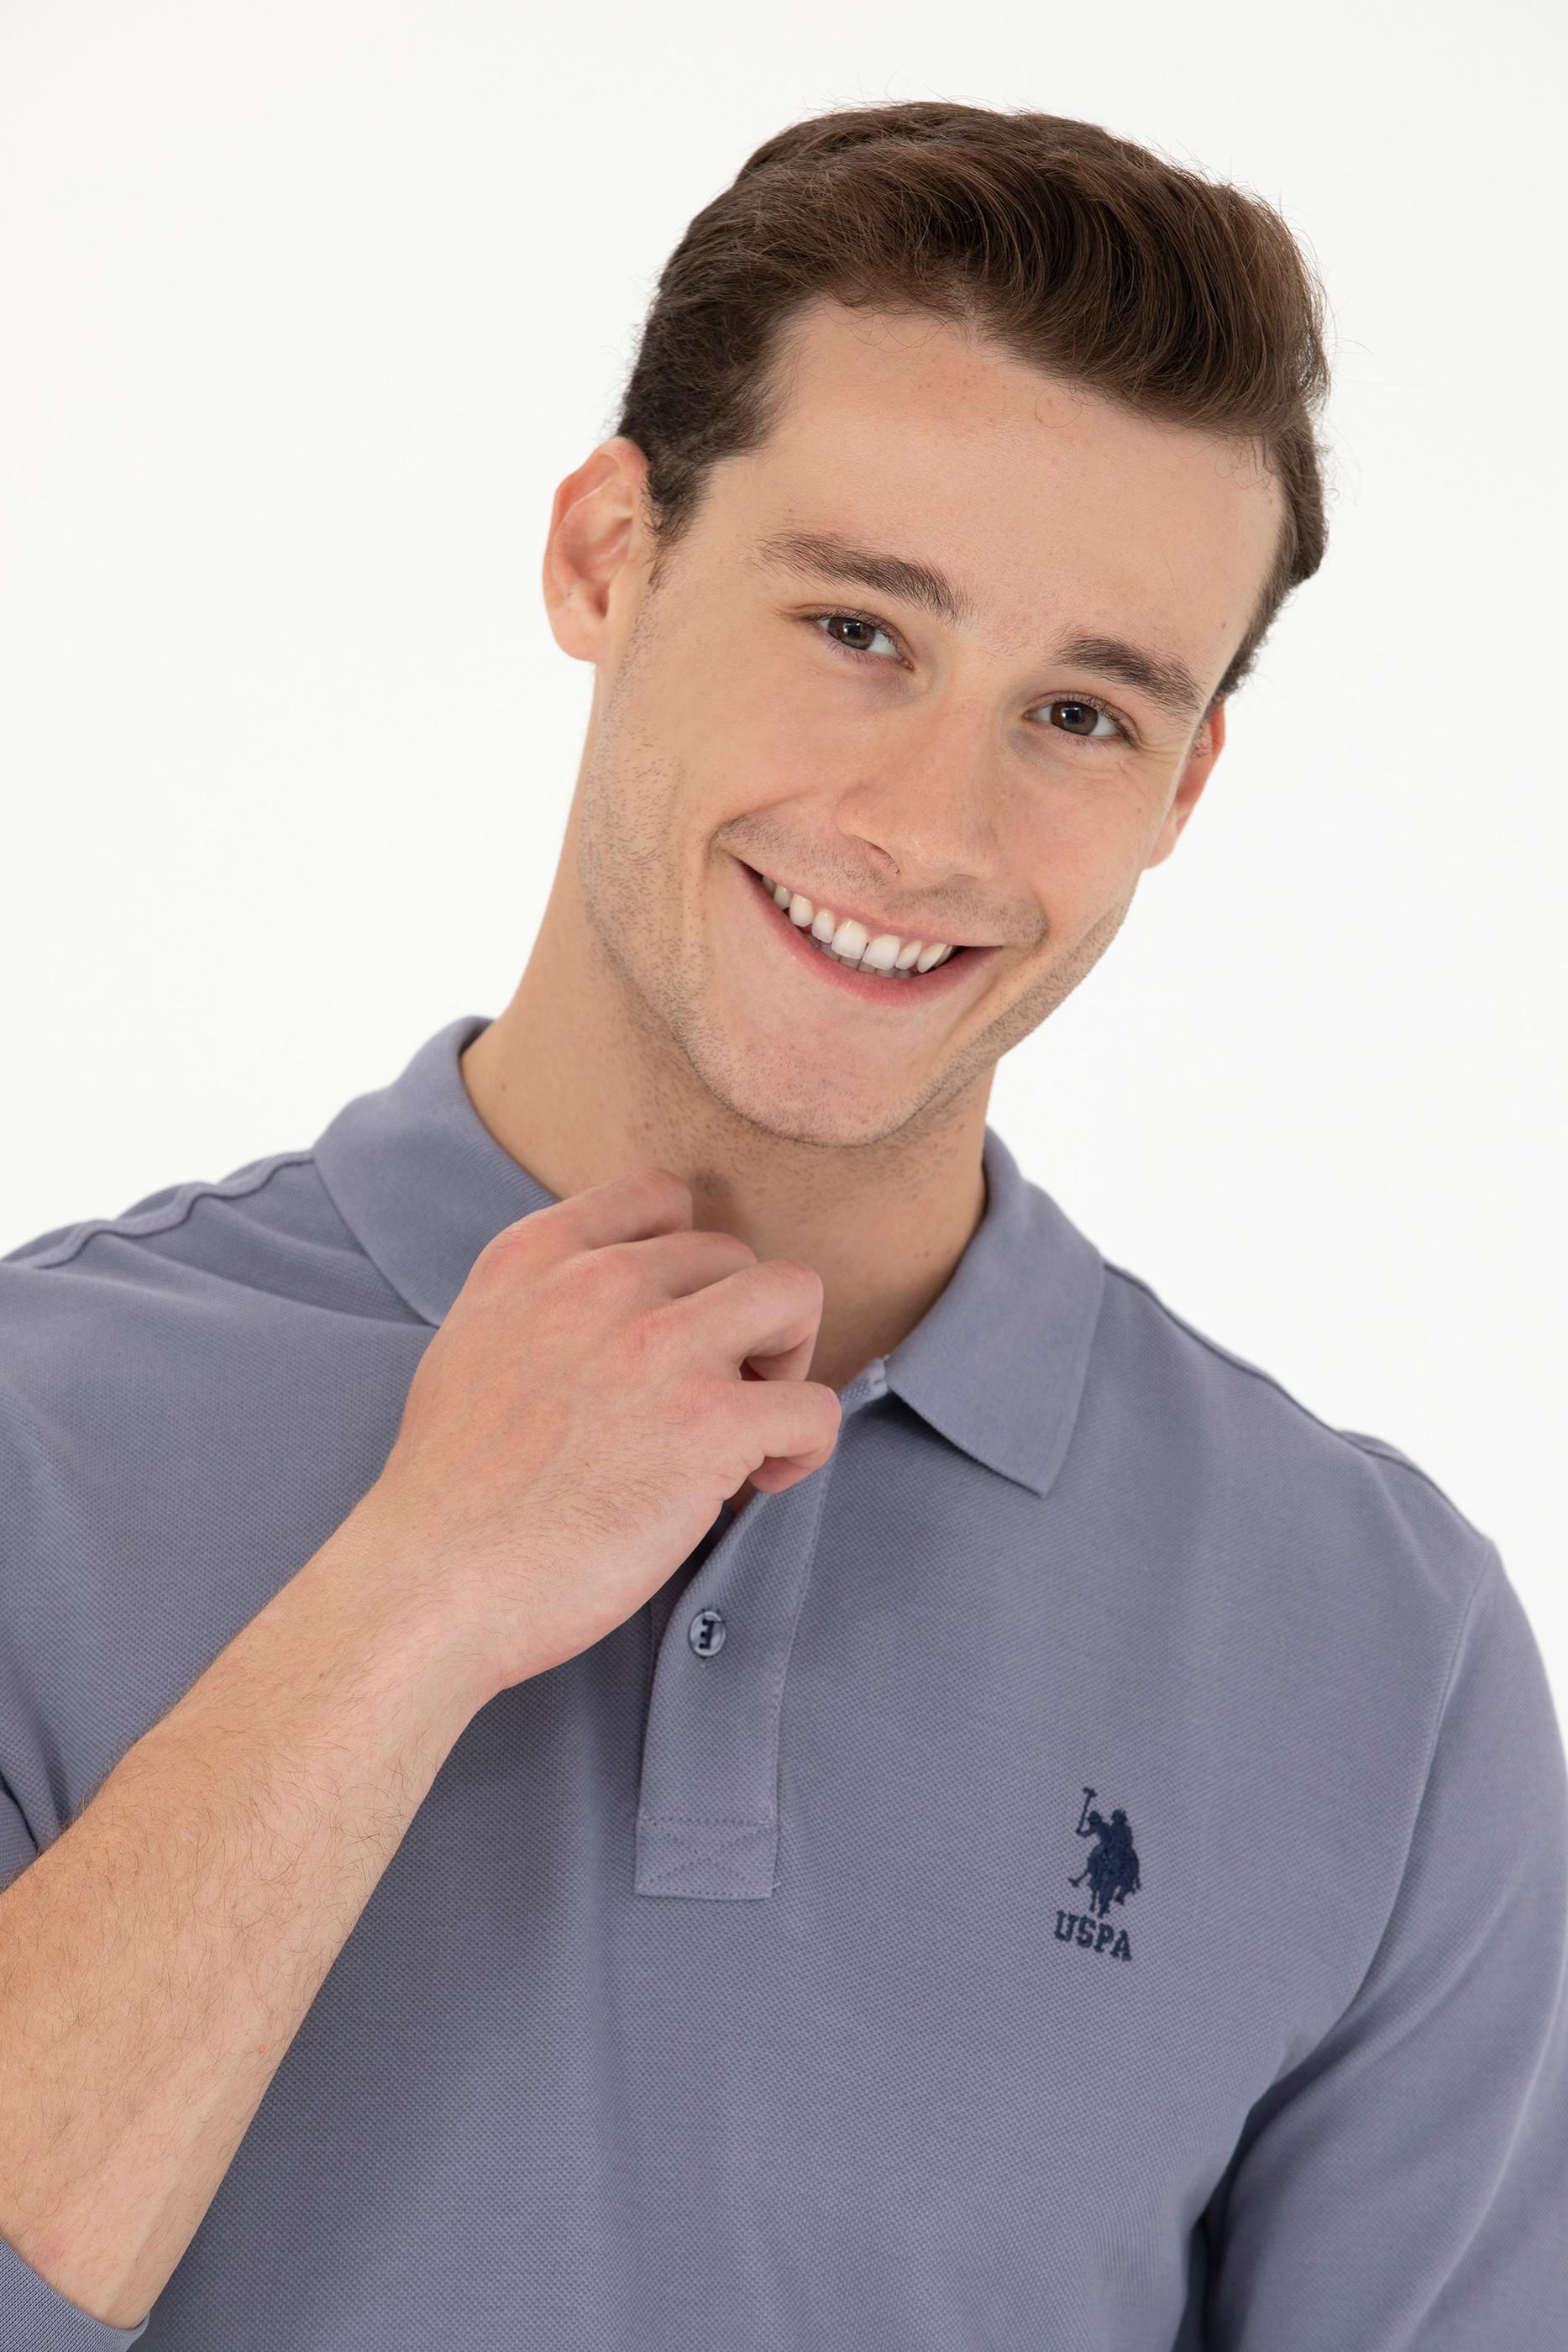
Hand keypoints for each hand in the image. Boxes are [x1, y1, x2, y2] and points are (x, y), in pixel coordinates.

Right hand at [345, 1167, 839, 1696]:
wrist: (434, 1583)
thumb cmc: (451, 1492)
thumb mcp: (471, 1343)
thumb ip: (543, 1301)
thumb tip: (624, 1307)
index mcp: (535, 1257)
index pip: (658, 1195)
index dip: (689, 1261)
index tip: (677, 1323)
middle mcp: (601, 1283)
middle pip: (734, 1254)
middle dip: (739, 1324)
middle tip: (714, 1398)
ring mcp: (660, 1347)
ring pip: (795, 1296)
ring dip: (787, 1359)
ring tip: (750, 1423)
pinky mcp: (710, 1424)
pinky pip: (814, 1405)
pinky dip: (803, 1446)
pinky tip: (755, 1484)